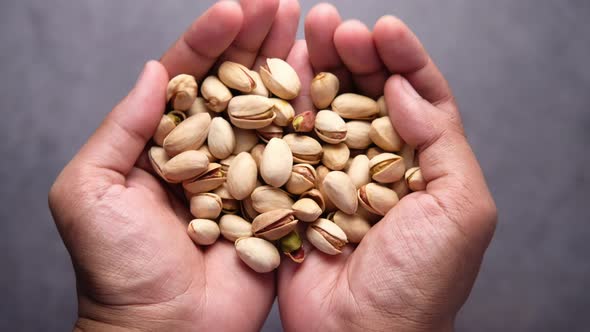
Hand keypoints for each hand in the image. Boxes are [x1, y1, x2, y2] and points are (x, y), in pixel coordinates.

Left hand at [48, 1, 299, 329]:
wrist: (164, 331)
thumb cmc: (118, 268)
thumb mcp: (91, 190)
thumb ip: (123, 128)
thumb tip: (156, 71)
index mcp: (163, 142)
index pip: (191, 78)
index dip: (210, 40)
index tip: (235, 7)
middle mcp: (208, 151)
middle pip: (236, 85)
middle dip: (256, 41)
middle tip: (281, 4)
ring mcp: (246, 174)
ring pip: (269, 112)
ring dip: (288, 69)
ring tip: (307, 28)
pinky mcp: (277, 202)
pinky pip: (296, 157)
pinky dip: (312, 123)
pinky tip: (326, 88)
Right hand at [278, 5, 496, 330]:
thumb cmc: (421, 283)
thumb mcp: (461, 209)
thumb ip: (442, 142)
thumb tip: (406, 88)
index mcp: (425, 166)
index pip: (419, 98)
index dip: (403, 59)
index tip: (384, 28)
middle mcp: (380, 165)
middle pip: (369, 96)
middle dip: (355, 55)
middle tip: (335, 24)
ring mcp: (336, 176)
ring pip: (328, 111)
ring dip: (319, 70)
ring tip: (308, 33)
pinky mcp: (297, 192)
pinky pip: (291, 144)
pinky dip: (285, 111)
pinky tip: (279, 80)